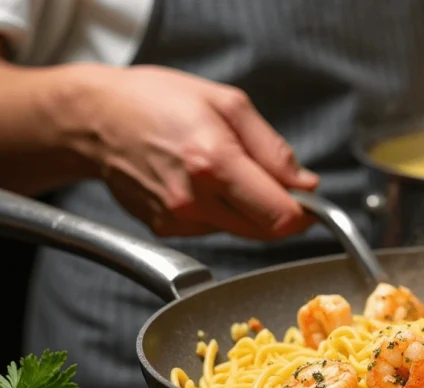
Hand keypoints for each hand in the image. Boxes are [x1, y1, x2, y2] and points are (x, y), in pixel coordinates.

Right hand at [67, 65, 317, 239]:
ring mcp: (177, 219)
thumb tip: (305, 184)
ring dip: (246, 208)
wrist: (93, 118)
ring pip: (240, 230)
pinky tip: (198, 181)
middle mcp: (194, 200)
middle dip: (278, 210)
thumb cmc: (156, 101)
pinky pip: (213, 228)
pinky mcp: (165, 229)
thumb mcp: (228, 104)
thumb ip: (273, 150)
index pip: (281, 216)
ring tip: (221, 168)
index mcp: (215, 163)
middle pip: (265, 231)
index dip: (305, 212)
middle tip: (270, 179)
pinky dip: (219, 210)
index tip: (310, 201)